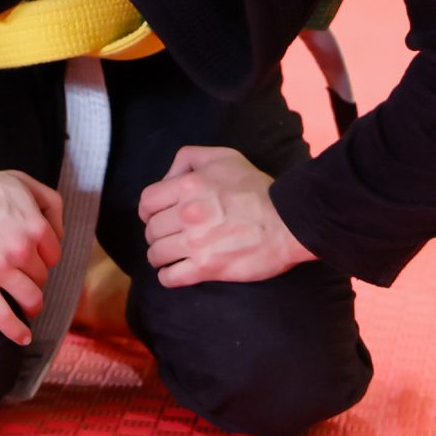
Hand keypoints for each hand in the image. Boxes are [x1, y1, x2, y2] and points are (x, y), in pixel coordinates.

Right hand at [0, 169, 62, 344]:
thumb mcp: (19, 180)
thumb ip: (47, 201)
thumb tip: (58, 230)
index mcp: (34, 225)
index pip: (53, 255)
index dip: (45, 259)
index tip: (36, 261)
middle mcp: (22, 250)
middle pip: (41, 276)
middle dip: (35, 278)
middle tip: (24, 278)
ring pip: (29, 297)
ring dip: (32, 304)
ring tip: (29, 308)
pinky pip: (2, 315)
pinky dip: (15, 330)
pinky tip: (23, 338)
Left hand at [139, 147, 312, 286]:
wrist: (288, 222)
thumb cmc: (257, 189)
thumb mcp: (224, 157)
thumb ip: (188, 158)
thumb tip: (166, 178)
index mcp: (188, 185)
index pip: (147, 202)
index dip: (149, 210)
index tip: (157, 216)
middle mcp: (187, 213)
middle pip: (151, 230)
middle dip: (157, 233)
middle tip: (170, 235)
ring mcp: (195, 243)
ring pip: (156, 254)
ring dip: (160, 255)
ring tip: (172, 254)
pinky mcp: (206, 268)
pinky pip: (170, 278)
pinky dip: (168, 276)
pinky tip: (176, 271)